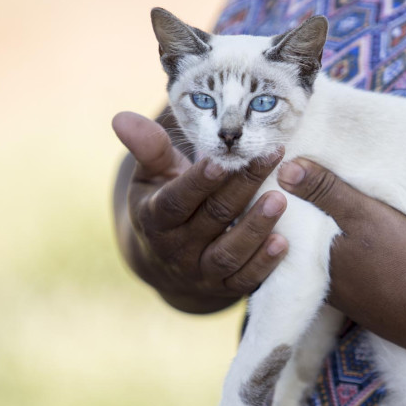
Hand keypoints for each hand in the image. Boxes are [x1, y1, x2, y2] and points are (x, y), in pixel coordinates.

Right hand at [112, 111, 288, 312]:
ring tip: (280, 200)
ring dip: (256, 228)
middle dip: (243, 187)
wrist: (165, 265)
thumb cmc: (162, 202)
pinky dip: (264, 264)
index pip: (176, 201)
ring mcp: (201, 272)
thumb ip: (149, 148)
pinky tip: (283, 242)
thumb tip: (122, 117)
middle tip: (271, 157)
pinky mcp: (224, 288)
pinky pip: (245, 280)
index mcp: (155, 218)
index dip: (198, 182)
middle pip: (213, 218)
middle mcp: (176, 249)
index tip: (222, 159)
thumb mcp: (151, 177)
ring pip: (229, 253)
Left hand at [277, 159, 405, 358]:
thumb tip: (284, 170)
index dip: (291, 210)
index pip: (290, 232)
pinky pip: (354, 283)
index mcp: (313, 263)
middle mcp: (325, 289)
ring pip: (331, 268)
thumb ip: (325, 191)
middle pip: (309, 251)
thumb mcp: (361, 214)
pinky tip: (367, 257)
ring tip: (340, 225)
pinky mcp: (373, 310)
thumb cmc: (399, 259)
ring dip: (333, 250)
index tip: (293, 189)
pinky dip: (355, 267)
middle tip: (315, 202)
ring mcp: (350, 303)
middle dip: (310, 230)